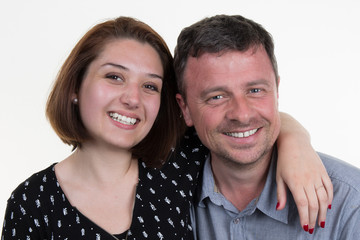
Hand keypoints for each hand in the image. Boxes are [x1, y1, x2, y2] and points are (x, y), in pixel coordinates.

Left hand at [276, 113, 332, 233]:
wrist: (294, 142)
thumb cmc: (283, 160)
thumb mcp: (278, 177)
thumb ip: (281, 194)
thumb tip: (279, 209)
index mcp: (295, 183)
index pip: (303, 205)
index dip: (305, 217)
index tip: (305, 227)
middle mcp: (308, 180)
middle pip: (314, 204)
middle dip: (314, 218)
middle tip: (313, 228)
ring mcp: (317, 176)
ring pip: (324, 198)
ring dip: (324, 212)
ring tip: (322, 221)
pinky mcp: (322, 171)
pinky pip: (329, 187)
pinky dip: (330, 198)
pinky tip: (328, 206)